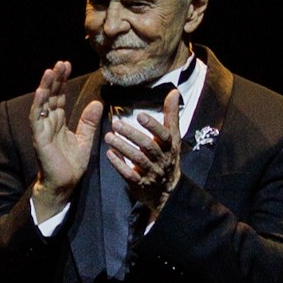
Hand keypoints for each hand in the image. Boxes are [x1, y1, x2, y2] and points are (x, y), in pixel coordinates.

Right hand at [31, 60, 103, 219]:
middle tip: (60, 63)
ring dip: (45, 87)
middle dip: (55, 79)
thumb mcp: (85, 139)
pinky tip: (41, 92)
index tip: (66, 65)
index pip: (59, 97)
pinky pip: (37, 119)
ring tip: (50, 72)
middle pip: (50, 96)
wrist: (65, 184)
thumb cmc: (71, 165)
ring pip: (42, 104)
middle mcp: (49, 123)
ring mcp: (43, 129)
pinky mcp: (40, 138)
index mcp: (58, 122)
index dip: (62, 81)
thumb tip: (97, 102)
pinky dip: (38, 105)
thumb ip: (88, 122)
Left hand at [103, 89, 181, 215]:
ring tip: (108, 137)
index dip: (153, 126)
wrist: (168, 190)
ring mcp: (151, 172)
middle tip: (116, 124)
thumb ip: (171, 115)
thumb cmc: (168, 157)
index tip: (140, 115)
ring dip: (122, 147)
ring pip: (137, 160)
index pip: (164, 135)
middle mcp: (161, 159)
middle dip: (132, 135)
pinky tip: (109, 154)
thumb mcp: (172, 137)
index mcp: (169, 146)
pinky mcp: (140, 183)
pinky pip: (130, 175)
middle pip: (148, 146)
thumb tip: (174, 92)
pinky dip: (119, 164)